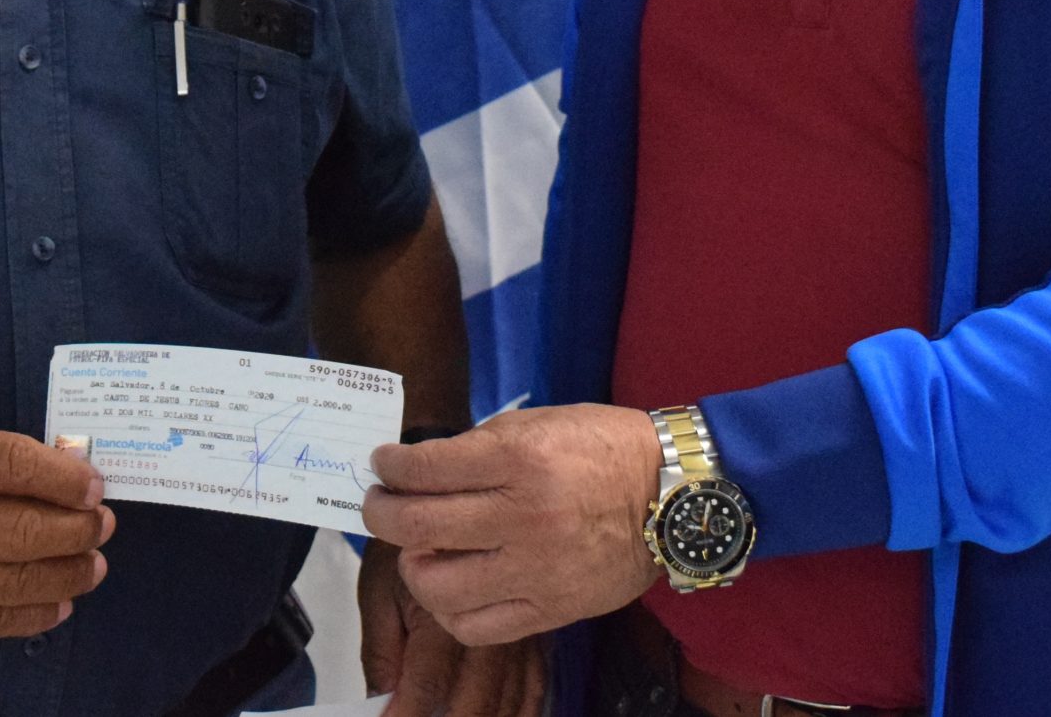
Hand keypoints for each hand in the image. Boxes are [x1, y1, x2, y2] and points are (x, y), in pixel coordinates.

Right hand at [0, 421, 112, 645]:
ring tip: (93, 566)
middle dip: (76, 532)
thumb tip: (78, 483)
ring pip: (13, 583)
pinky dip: (36, 613)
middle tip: (103, 528)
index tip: (96, 490)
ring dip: (67, 575)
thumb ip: (3, 458)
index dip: (65, 480)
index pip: (12, 466)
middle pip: (20, 532)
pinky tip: (61, 601)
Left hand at [359, 539, 547, 715]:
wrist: (460, 500)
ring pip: (509, 700)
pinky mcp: (533, 634)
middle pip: (475, 703)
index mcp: (443, 617)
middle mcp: (486, 629)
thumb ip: (380, 649)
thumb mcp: (379, 588)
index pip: (425, 688)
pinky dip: (521, 709)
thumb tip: (377, 700)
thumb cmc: (407, 548)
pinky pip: (536, 686)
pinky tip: (509, 716)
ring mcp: (516, 634)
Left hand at [363, 404, 660, 646]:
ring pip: (439, 586)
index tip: (383, 465)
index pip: (427, 469)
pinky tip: (448, 588)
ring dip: (411, 566)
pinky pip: (477, 626)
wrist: (672, 498)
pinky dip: (449, 611)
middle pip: (419, 526)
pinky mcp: (550, 610)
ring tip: (415, 550)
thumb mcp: (542, 424)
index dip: (391, 467)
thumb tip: (424, 468)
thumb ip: (482, 445)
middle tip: (378, 504)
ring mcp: (537, 570)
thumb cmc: (605, 450)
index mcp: (521, 460)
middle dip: (381, 513)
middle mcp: (524, 517)